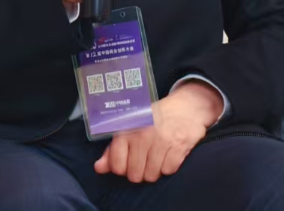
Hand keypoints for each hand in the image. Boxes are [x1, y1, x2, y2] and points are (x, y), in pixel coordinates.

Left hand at [94, 81, 222, 182]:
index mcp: (126, 129)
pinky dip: (168, 167)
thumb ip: (112, 150)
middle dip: (139, 171)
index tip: (128, 160)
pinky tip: (168, 154)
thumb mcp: (130, 128)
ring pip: (152, 176)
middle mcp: (142, 135)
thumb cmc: (153, 120)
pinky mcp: (178, 146)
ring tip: (156, 156)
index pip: (117, 165)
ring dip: (154, 171)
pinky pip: (168, 171)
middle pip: (135, 175)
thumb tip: (98, 168)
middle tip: (144, 159)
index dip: (122, 168)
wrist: (185, 107)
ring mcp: (161, 140)